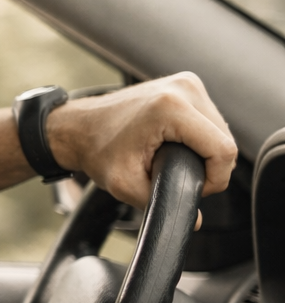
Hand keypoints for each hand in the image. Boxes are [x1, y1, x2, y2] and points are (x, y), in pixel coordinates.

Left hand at [47, 73, 235, 207]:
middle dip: (208, 166)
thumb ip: (162, 203)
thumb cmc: (96, 151)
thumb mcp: (124, 184)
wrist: (78, 127)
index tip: (192, 187)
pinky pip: (210, 119)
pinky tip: (176, 144)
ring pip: (220, 130)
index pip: (223, 150)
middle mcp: (183, 88)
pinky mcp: (185, 84)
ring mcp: (185, 82)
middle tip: (175, 174)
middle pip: (224, 140)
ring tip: (173, 159)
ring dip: (205, 151)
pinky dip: (200, 137)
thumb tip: (195, 220)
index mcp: (170, 107)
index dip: (215, 179)